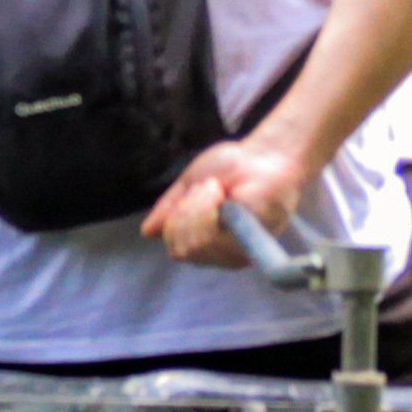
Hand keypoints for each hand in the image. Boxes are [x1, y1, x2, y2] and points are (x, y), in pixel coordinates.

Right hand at [143, 136, 318, 267]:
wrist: (264, 156)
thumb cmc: (233, 167)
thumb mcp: (190, 183)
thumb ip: (168, 209)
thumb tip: (147, 232)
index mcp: (205, 241)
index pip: (174, 246)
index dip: (177, 217)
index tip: (198, 190)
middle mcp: (218, 254)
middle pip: (180, 248)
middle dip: (187, 210)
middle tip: (210, 189)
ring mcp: (232, 255)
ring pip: (192, 244)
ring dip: (197, 207)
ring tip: (218, 192)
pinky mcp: (245, 249)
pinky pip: (207, 238)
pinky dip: (206, 209)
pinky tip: (225, 198)